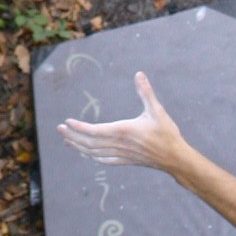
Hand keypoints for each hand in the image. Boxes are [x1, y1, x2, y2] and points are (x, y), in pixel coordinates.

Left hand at [59, 73, 184, 174]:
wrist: (175, 157)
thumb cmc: (166, 132)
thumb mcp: (157, 110)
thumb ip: (146, 92)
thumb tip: (139, 74)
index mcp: (124, 131)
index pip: (95, 131)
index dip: (79, 127)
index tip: (67, 122)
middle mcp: (119, 144)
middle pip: (90, 143)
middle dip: (73, 136)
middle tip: (60, 129)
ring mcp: (121, 154)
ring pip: (94, 153)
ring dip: (79, 147)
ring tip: (67, 140)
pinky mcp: (125, 160)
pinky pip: (104, 160)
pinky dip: (92, 156)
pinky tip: (86, 153)